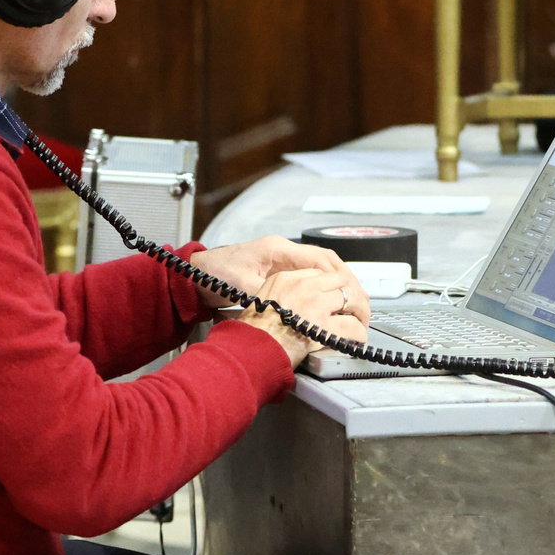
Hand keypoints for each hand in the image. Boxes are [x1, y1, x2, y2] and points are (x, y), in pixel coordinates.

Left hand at [192, 235, 346, 296]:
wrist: (195, 274)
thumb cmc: (214, 274)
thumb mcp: (242, 286)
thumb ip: (269, 294)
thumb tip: (290, 305)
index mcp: (277, 249)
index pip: (319, 258)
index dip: (339, 276)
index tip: (351, 292)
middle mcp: (282, 250)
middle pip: (326, 260)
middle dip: (345, 279)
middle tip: (359, 298)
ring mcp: (281, 258)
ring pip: (321, 266)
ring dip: (337, 282)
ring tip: (351, 300)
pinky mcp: (278, 269)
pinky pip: (310, 274)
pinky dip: (324, 285)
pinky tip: (330, 299)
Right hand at [237, 266, 371, 365]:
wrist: (250, 349)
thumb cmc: (252, 332)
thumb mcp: (261, 300)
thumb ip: (282, 295)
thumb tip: (298, 302)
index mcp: (286, 279)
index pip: (319, 273)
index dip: (333, 285)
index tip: (338, 294)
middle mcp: (303, 287)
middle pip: (340, 281)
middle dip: (352, 294)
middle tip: (356, 306)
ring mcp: (315, 304)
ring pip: (351, 299)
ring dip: (360, 311)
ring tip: (361, 321)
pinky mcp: (324, 325)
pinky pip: (352, 326)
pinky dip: (359, 333)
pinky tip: (358, 337)